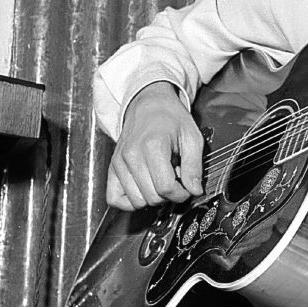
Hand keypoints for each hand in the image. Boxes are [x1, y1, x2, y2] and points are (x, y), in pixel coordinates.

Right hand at [106, 82, 203, 209]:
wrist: (149, 105)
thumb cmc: (171, 118)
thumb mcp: (192, 137)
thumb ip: (194, 166)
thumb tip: (195, 190)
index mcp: (153, 146)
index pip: (166, 188)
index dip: (181, 194)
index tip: (187, 187)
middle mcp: (131, 156)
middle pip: (151, 197)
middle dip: (168, 195)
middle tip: (174, 178)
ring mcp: (119, 163)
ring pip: (136, 201)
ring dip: (151, 196)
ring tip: (159, 178)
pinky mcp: (112, 168)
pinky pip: (114, 199)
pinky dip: (129, 201)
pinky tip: (143, 189)